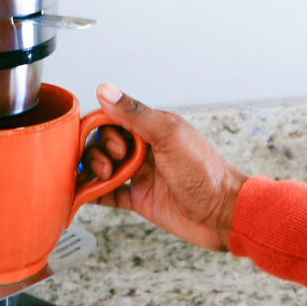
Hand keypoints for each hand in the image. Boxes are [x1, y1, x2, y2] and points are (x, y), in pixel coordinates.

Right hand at [81, 83, 247, 251]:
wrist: (223, 214)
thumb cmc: (206, 173)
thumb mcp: (169, 136)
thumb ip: (135, 114)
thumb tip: (105, 90)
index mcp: (153, 129)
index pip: (113, 119)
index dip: (103, 128)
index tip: (110, 142)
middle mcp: (144, 150)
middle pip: (103, 144)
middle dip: (98, 152)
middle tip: (112, 165)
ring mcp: (140, 175)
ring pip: (103, 168)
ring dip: (94, 171)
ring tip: (105, 179)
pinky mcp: (139, 199)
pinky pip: (108, 195)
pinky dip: (93, 194)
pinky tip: (83, 195)